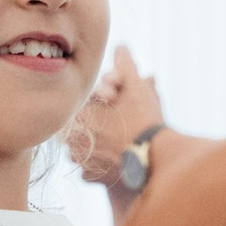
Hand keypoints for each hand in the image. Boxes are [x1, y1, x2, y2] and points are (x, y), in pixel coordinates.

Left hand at [73, 53, 167, 183]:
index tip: (116, 96)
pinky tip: (115, 155)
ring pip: (84, 145)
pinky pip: (90, 167)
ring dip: (98, 139)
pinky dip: (101, 161)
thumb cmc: (143, 121)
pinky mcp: (91, 179)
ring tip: (119, 135)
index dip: (102, 96)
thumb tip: (121, 47)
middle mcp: (71, 140)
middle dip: (100, 118)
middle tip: (120, 116)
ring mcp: (79, 161)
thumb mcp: (136, 87)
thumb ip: (125, 65)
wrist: (154, 161)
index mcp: (76, 116)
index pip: (83, 102)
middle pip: (82, 124)